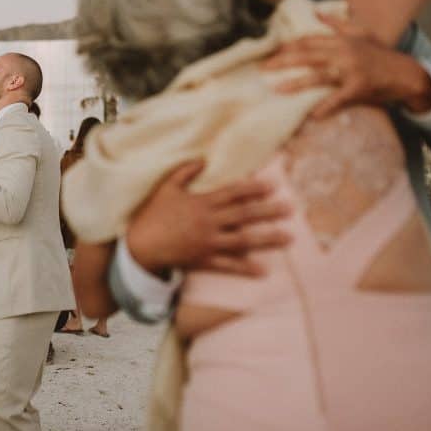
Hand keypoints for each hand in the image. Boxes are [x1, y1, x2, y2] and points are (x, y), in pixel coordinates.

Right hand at [125, 160, 291, 276]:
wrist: (140, 245)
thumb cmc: (152, 214)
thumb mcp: (166, 188)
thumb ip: (184, 172)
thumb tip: (203, 159)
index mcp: (201, 202)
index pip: (233, 193)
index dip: (254, 188)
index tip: (273, 185)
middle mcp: (209, 222)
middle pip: (244, 215)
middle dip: (269, 211)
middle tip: (290, 209)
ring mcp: (208, 242)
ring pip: (243, 240)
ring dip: (268, 238)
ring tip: (289, 237)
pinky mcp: (204, 260)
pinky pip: (228, 265)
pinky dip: (246, 268)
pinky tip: (264, 270)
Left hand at [262, 14, 430, 118]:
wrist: (407, 74)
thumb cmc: (381, 55)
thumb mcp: (362, 34)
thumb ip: (339, 24)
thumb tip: (317, 13)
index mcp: (342, 40)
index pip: (309, 41)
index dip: (288, 46)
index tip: (269, 52)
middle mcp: (345, 52)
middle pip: (308, 55)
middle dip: (283, 61)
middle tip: (262, 68)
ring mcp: (352, 70)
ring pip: (319, 75)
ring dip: (297, 83)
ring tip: (277, 89)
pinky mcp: (360, 87)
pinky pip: (339, 98)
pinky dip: (326, 107)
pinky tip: (312, 115)